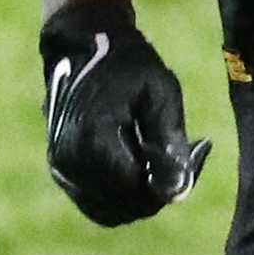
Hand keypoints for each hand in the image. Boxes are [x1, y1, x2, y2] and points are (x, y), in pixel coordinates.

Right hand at [41, 0, 210, 225]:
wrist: (83, 44)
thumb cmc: (127, 63)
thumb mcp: (160, 92)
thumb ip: (169, 143)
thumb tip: (177, 193)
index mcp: (92, 142)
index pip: (136, 192)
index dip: (167, 185)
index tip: (193, 153)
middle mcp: (70, 163)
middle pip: (124, 206)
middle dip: (157, 192)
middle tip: (183, 157)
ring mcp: (61, 169)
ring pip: (109, 210)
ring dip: (139, 196)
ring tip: (161, 160)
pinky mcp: (61, 169)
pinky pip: (95, 201)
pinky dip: (120, 194)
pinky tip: (141, 165)